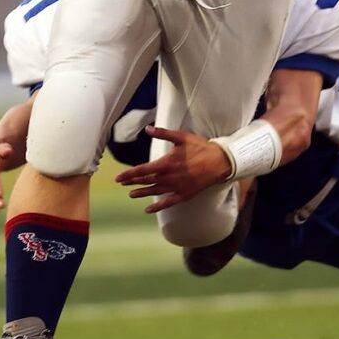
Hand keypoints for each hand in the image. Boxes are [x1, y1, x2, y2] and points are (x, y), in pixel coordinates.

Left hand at [115, 126, 231, 212]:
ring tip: (132, 194)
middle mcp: (169, 177)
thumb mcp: (181, 137)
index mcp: (167, 163)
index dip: (129, 174)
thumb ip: (163, 133)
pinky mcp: (184, 194)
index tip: (118, 177)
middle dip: (133, 182)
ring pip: (155, 192)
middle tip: (121, 183)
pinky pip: (168, 203)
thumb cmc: (200, 147)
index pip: (143, 170)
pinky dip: (157, 207)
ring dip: (142, 193)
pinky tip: (149, 210)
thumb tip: (147, 129)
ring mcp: (177, 187)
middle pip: (146, 181)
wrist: (219, 162)